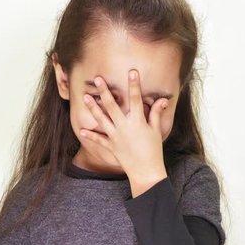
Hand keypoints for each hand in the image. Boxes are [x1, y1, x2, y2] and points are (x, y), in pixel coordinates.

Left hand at [80, 69, 169, 196]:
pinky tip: (82, 129)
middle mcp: (124, 127)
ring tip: (85, 96)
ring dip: (93, 107)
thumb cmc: (153, 150)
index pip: (136, 99)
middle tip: (97, 79)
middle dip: (104, 91)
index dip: (134, 85)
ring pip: (102, 119)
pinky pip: (99, 140)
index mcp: (138, 122)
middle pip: (112, 106)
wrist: (146, 172)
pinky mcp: (111, 147)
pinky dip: (90, 135)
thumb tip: (163, 99)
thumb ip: (156, 114)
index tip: (132, 72)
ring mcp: (116, 137)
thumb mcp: (156, 131)